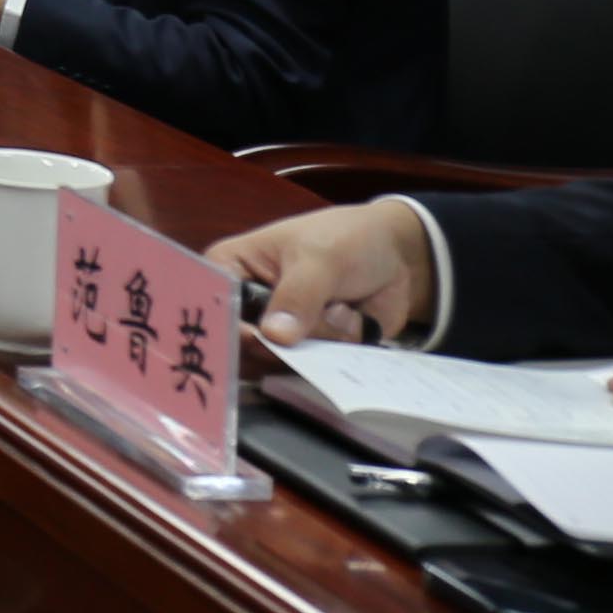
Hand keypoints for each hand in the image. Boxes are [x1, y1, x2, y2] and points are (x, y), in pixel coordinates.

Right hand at [207, 200, 436, 347]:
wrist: (397, 256)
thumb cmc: (346, 240)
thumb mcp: (320, 259)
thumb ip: (298, 296)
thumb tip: (275, 338)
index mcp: (231, 271)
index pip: (214, 308)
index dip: (226, 327)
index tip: (257, 336)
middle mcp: (247, 307)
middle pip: (242, 345)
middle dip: (285, 341)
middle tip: (322, 311)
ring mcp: (279, 334)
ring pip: (280, 363)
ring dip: (319, 344)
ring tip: (343, 308)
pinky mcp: (308, 353)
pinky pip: (314, 372)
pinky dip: (337, 356)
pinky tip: (354, 324)